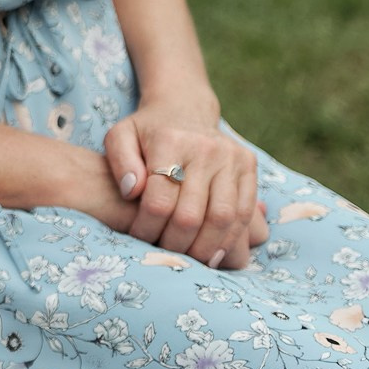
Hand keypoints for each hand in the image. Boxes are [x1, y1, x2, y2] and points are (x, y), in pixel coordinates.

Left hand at [103, 97, 265, 268]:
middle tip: (163, 254)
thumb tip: (131, 191)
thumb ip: (119, 162)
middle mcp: (205, 148)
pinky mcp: (249, 166)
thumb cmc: (146, 131)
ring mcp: (231, 157)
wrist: (183, 109)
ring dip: (205, 247)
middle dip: (175, 243)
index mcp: (169, 140)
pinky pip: (244, 212)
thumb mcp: (120, 136)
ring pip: (223, 218)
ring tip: (189, 259)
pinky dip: (230, 237)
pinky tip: (214, 251)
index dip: (147, 227)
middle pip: (192, 214)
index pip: (159, 200)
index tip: (137, 238)